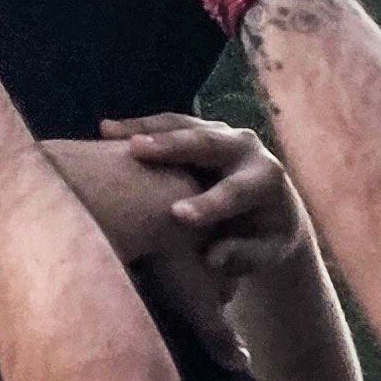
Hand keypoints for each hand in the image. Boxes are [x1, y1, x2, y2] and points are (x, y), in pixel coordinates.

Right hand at [104, 114, 305, 294]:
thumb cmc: (265, 236)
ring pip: (183, 126)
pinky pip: (170, 123)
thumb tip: (214, 258)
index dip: (208, 203)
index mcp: (266, 179)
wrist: (273, 206)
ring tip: (109, 132)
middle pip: (208, 143)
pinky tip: (107, 130)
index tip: (177, 215)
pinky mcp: (202, 128)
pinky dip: (139, 125)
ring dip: (146, 128)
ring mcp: (223, 132)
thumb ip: (245, 256)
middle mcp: (247, 148)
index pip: (237, 190)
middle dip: (171, 147)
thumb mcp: (267, 252)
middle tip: (136, 151)